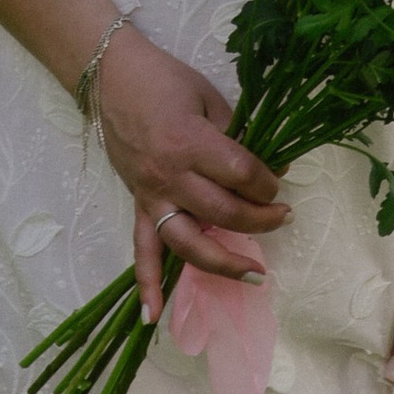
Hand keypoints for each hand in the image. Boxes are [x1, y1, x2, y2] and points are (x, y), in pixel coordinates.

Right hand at [94, 34, 290, 320]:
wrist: (109, 77)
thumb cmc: (164, 80)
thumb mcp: (209, 98)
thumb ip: (238, 135)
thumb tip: (272, 167)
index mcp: (190, 143)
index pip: (241, 175)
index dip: (268, 182)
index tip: (278, 180)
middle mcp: (170, 177)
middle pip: (223, 213)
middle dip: (261, 219)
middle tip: (284, 216)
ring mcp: (152, 195)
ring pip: (189, 243)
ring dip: (224, 263)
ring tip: (257, 276)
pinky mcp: (139, 204)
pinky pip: (141, 250)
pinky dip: (147, 285)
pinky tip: (154, 317)